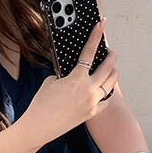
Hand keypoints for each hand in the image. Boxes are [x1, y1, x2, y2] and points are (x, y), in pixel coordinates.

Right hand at [26, 20, 118, 141]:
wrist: (39, 126)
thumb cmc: (41, 104)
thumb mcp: (51, 81)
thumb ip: (66, 74)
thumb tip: (75, 72)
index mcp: (77, 79)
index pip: (90, 52)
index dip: (96, 37)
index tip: (101, 26)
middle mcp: (89, 90)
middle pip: (108, 67)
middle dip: (110, 55)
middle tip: (109, 51)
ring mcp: (93, 102)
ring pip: (112, 83)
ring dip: (111, 73)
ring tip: (108, 69)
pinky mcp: (92, 113)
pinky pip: (105, 101)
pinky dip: (104, 94)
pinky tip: (101, 91)